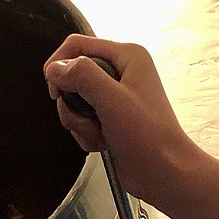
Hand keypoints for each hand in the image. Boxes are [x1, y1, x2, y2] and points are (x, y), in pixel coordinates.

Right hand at [43, 35, 198, 207]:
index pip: (77, 45)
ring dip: (79, 122)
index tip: (55, 90)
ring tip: (99, 133)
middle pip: (72, 75)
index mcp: (127, 56)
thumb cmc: (150, 137)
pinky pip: (82, 119)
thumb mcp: (112, 100)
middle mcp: (121, 72)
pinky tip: (103, 143)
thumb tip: (55, 69)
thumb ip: (82, 76)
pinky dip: (86, 134)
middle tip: (85, 118)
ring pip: (74, 101)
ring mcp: (115, 96)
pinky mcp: (110, 117)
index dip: (60, 65)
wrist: (163, 173)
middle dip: (72, 103)